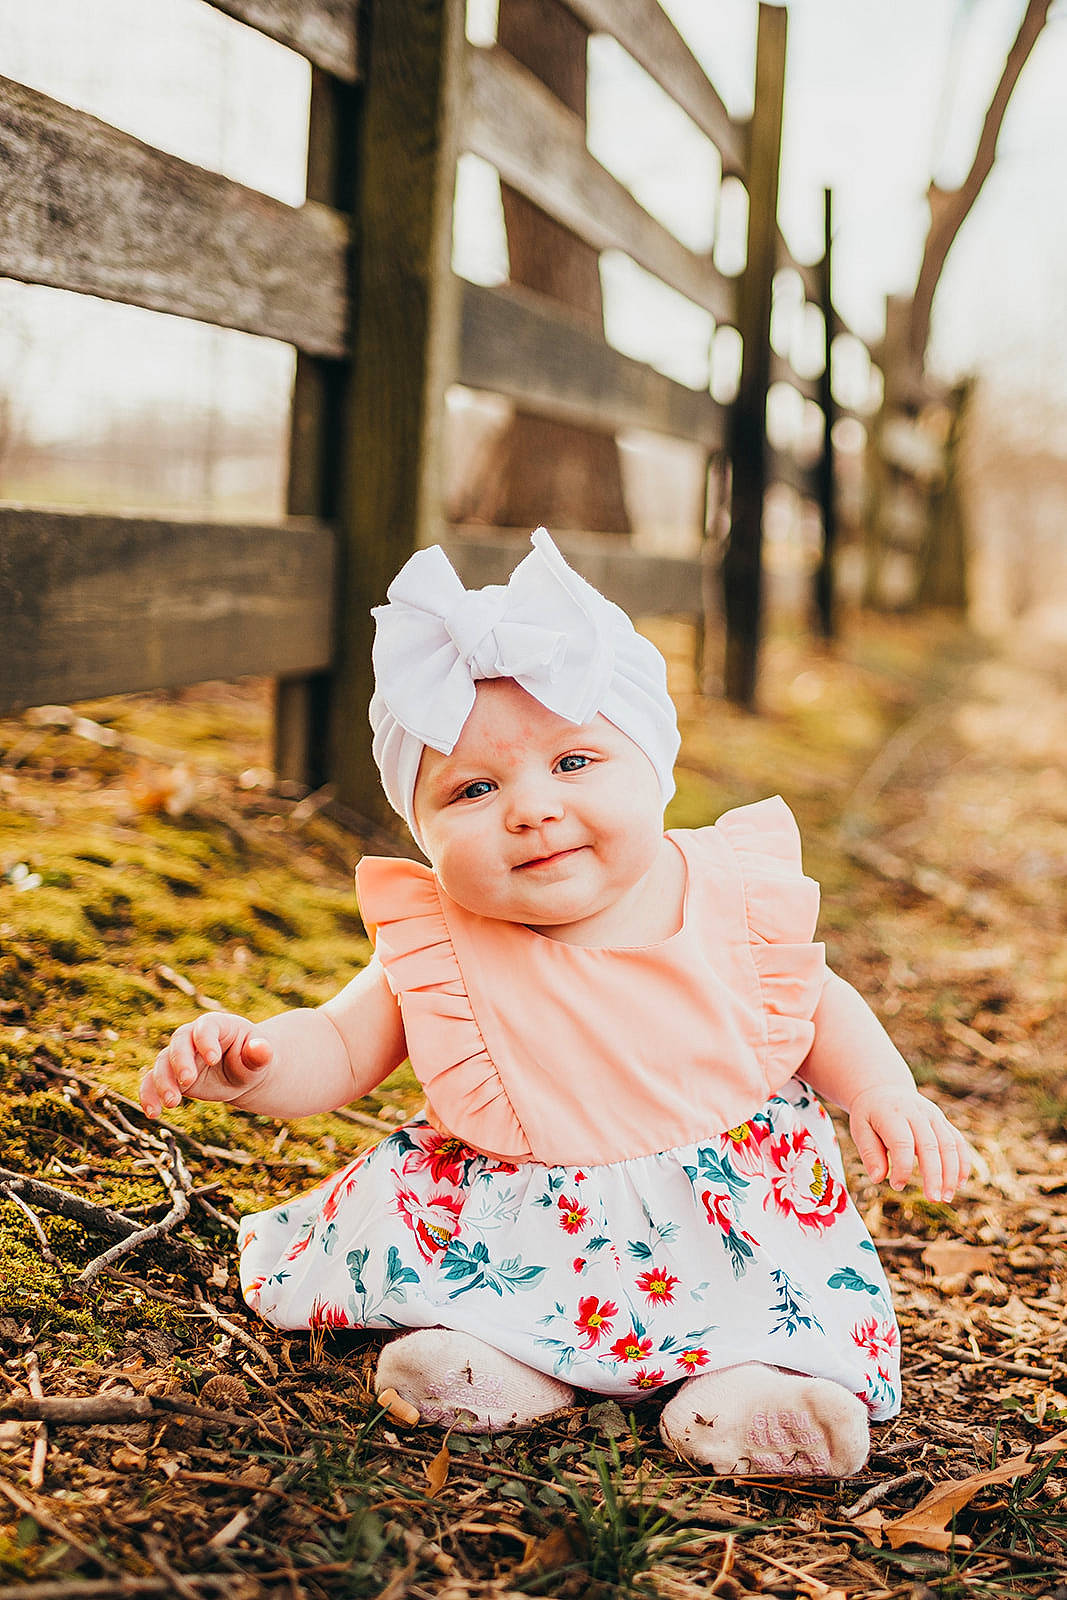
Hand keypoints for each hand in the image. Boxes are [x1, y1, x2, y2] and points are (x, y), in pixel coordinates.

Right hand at [140, 1012, 272, 1117]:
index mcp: (217, 1025)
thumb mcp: (260, 1058)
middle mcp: (193, 1037)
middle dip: (180, 1062)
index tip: (213, 1059)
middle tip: (188, 1083)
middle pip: (179, 1042)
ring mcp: (179, 1056)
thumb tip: (261, 1048)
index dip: (206, 1040)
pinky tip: (152, 1113)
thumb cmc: (252, 1060)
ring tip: (172, 1103)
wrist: (242, 1073)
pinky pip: (151, 1082)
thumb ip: (259, 1054)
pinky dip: (148, 1096)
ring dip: (162, 1082)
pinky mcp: (170, 1076)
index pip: (205, 1027)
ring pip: (162, 1063)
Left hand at [848, 1084, 970, 1201]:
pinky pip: (958, 1142)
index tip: (897, 1186)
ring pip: (949, 1144)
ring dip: (951, 1173)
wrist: (884, 1090)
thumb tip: (878, 1178)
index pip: (903, 1143)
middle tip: (933, 1199)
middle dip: (934, 1175)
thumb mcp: (860, 1129)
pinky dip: (962, 1163)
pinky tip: (960, 1184)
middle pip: (930, 1145)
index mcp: (892, 1113)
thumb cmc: (870, 1115)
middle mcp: (916, 1112)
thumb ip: (870, 1153)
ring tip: (947, 1197)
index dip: (903, 1167)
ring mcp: (933, 1115)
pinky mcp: (943, 1122)